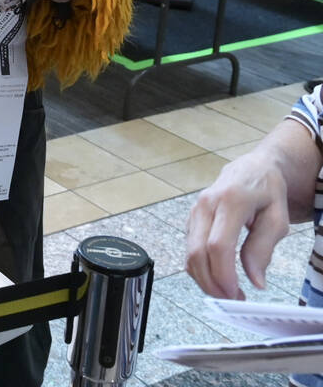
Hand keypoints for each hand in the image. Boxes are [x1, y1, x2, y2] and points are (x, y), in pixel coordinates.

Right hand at [185, 152, 290, 298]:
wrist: (252, 169)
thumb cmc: (267, 192)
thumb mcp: (277, 218)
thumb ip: (263, 249)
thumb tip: (255, 281)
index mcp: (231, 201)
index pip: (218, 244)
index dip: (223, 273)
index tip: (236, 293)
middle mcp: (206, 204)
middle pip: (197, 251)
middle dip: (211, 282)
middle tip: (231, 299)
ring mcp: (195, 211)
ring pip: (189, 253)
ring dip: (205, 278)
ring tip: (228, 291)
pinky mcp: (191, 218)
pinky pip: (189, 248)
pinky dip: (200, 268)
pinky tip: (218, 276)